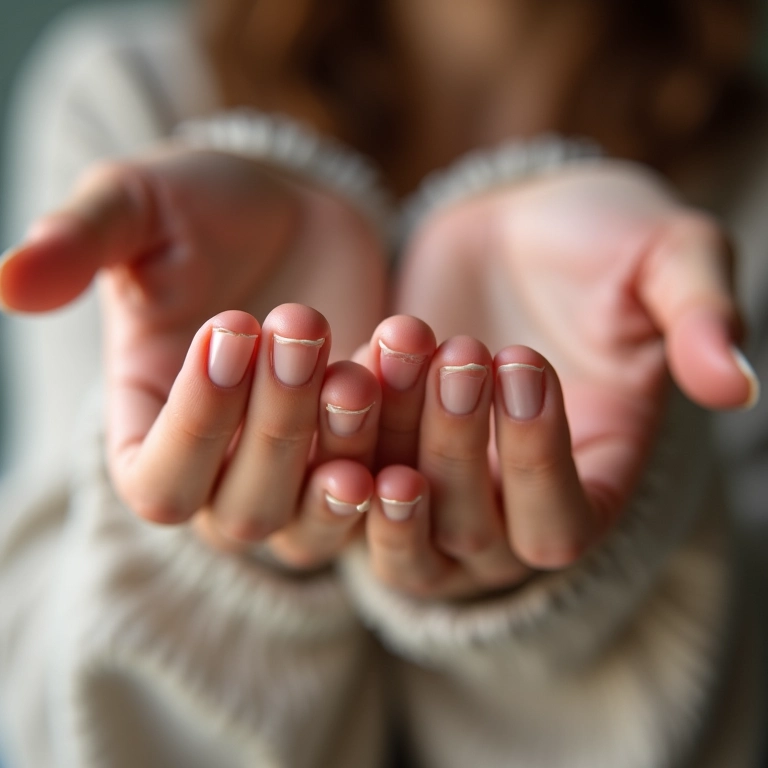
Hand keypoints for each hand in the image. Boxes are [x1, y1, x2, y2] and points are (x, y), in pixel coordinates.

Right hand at [0, 147, 387, 563]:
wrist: (292, 212)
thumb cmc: (203, 210)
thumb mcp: (138, 206)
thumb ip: (80, 243)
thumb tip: (5, 283)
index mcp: (147, 428)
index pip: (155, 481)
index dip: (194, 423)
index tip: (228, 329)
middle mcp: (219, 472)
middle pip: (243, 512)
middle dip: (275, 424)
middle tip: (298, 321)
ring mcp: (296, 474)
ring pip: (314, 522)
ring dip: (343, 447)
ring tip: (360, 360)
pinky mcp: (361, 455)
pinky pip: (386, 487)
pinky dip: (403, 442)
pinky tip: (416, 372)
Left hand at [357, 161, 757, 598]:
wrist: (516, 225)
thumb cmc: (601, 242)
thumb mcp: (663, 260)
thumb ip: (698, 316)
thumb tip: (738, 383)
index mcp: (591, 480)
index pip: (561, 524)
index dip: (538, 460)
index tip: (523, 363)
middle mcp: (508, 503)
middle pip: (470, 533)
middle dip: (457, 446)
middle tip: (457, 348)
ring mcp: (435, 484)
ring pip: (396, 524)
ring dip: (384, 446)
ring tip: (391, 351)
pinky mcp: (375, 451)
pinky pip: (339, 477)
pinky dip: (329, 439)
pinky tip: (330, 371)